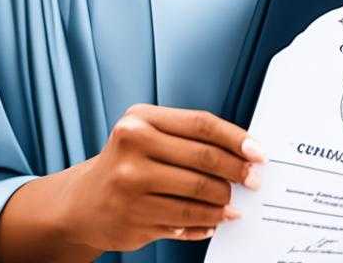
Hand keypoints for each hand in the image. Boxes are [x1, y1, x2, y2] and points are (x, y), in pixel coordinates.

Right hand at [56, 104, 264, 253]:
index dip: (234, 138)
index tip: (258, 151)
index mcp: (140, 119)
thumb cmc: (126, 162)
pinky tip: (215, 220)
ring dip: (223, 201)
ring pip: (197, 193)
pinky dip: (207, 222)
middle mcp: (132, 147)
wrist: (83, 202)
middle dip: (236, 171)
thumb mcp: (147, 135)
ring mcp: (131, 184)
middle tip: (254, 180)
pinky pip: (184, 222)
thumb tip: (241, 153)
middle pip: (202, 158)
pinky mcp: (134, 218)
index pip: (200, 124)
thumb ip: (187, 139)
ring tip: (234, 204)